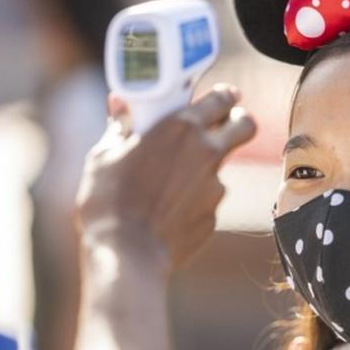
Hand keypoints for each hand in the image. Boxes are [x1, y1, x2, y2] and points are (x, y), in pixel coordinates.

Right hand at [75, 84, 256, 268]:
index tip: (223, 96)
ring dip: (203, 168)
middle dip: (239, 121)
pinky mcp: (213, 216)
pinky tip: (167, 211)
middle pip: (245, 126)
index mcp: (181, 128)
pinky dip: (193, 200)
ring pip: (220, 167)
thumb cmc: (109, 201)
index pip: (221, 98)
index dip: (225, 95)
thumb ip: (120, 126)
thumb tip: (119, 103)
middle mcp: (206, 153)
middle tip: (224, 125)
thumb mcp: (104, 156)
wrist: (126, 255)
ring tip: (168, 183)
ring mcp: (214, 187)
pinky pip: (207, 200)